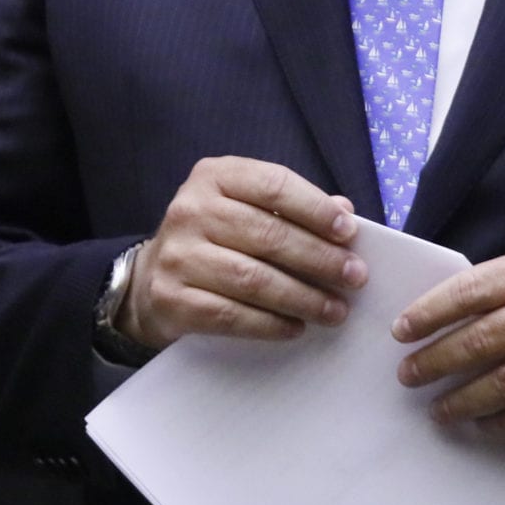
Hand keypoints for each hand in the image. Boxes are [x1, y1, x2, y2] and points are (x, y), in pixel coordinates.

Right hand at [120, 157, 366, 349]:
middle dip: (319, 259)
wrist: (150, 279)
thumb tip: (345, 213)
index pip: (273, 185)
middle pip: (268, 235)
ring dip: (302, 297)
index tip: (349, 233)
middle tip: (354, 277)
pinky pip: (231, 315)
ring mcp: (178, 255)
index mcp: (215, 176)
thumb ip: (291, 207)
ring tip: (335, 310)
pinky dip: (270, 324)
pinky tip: (296, 327)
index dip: (315, 209)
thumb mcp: (244, 207)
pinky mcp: (172, 298)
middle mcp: (191, 210)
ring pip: (253, 279)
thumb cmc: (214, 239)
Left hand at [390, 247, 504, 429]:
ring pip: (503, 383)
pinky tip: (481, 424)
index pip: (472, 290)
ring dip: (462, 400)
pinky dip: (502, 421)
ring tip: (438, 409)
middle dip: (435, 361)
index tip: (402, 331)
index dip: (430, 313)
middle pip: (481, 340)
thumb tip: (447, 314)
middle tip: (409, 376)